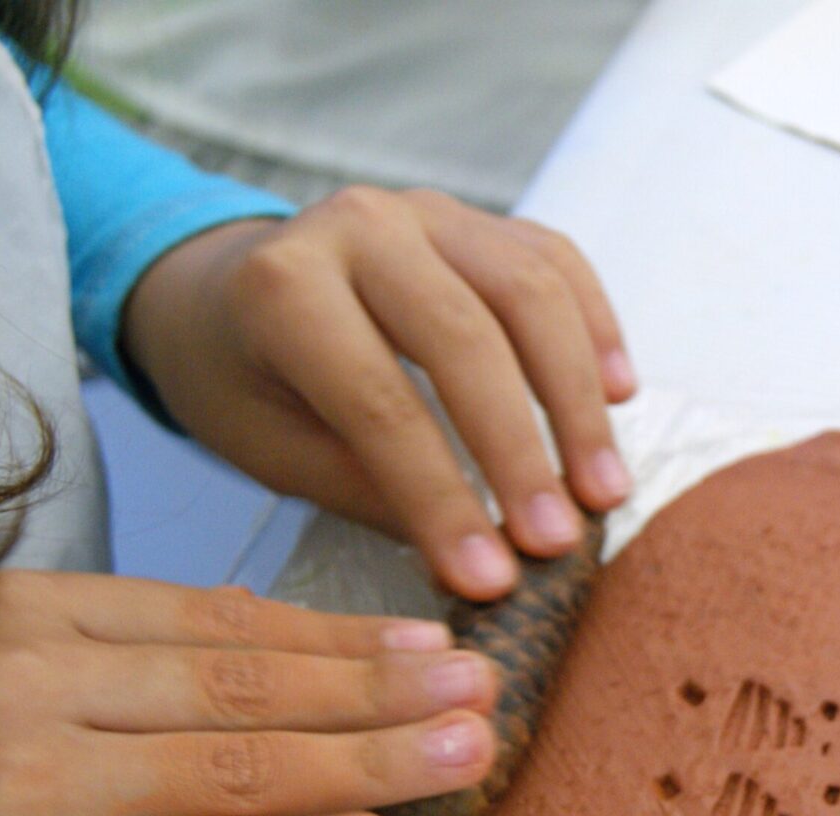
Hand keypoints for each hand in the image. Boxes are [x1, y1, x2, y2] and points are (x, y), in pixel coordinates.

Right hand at [0, 570, 499, 815]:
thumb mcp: (9, 680)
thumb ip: (138, 662)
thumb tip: (305, 661)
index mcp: (35, 613)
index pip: (226, 624)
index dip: (346, 639)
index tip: (441, 646)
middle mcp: (30, 682)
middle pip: (248, 688)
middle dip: (383, 693)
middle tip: (487, 693)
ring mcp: (22, 787)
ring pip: (235, 770)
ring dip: (367, 764)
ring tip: (464, 754)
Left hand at [121, 188, 636, 600]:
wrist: (220, 289)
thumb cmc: (244, 383)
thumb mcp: (274, 451)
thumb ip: (373, 492)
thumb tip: (483, 561)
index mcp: (281, 289)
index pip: (379, 402)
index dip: (442, 497)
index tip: (492, 578)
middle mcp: (357, 228)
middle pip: (465, 338)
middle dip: (521, 452)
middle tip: (560, 541)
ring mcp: (427, 212)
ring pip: (529, 292)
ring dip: (577, 400)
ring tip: (604, 490)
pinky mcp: (478, 218)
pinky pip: (557, 261)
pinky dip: (597, 328)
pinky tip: (620, 396)